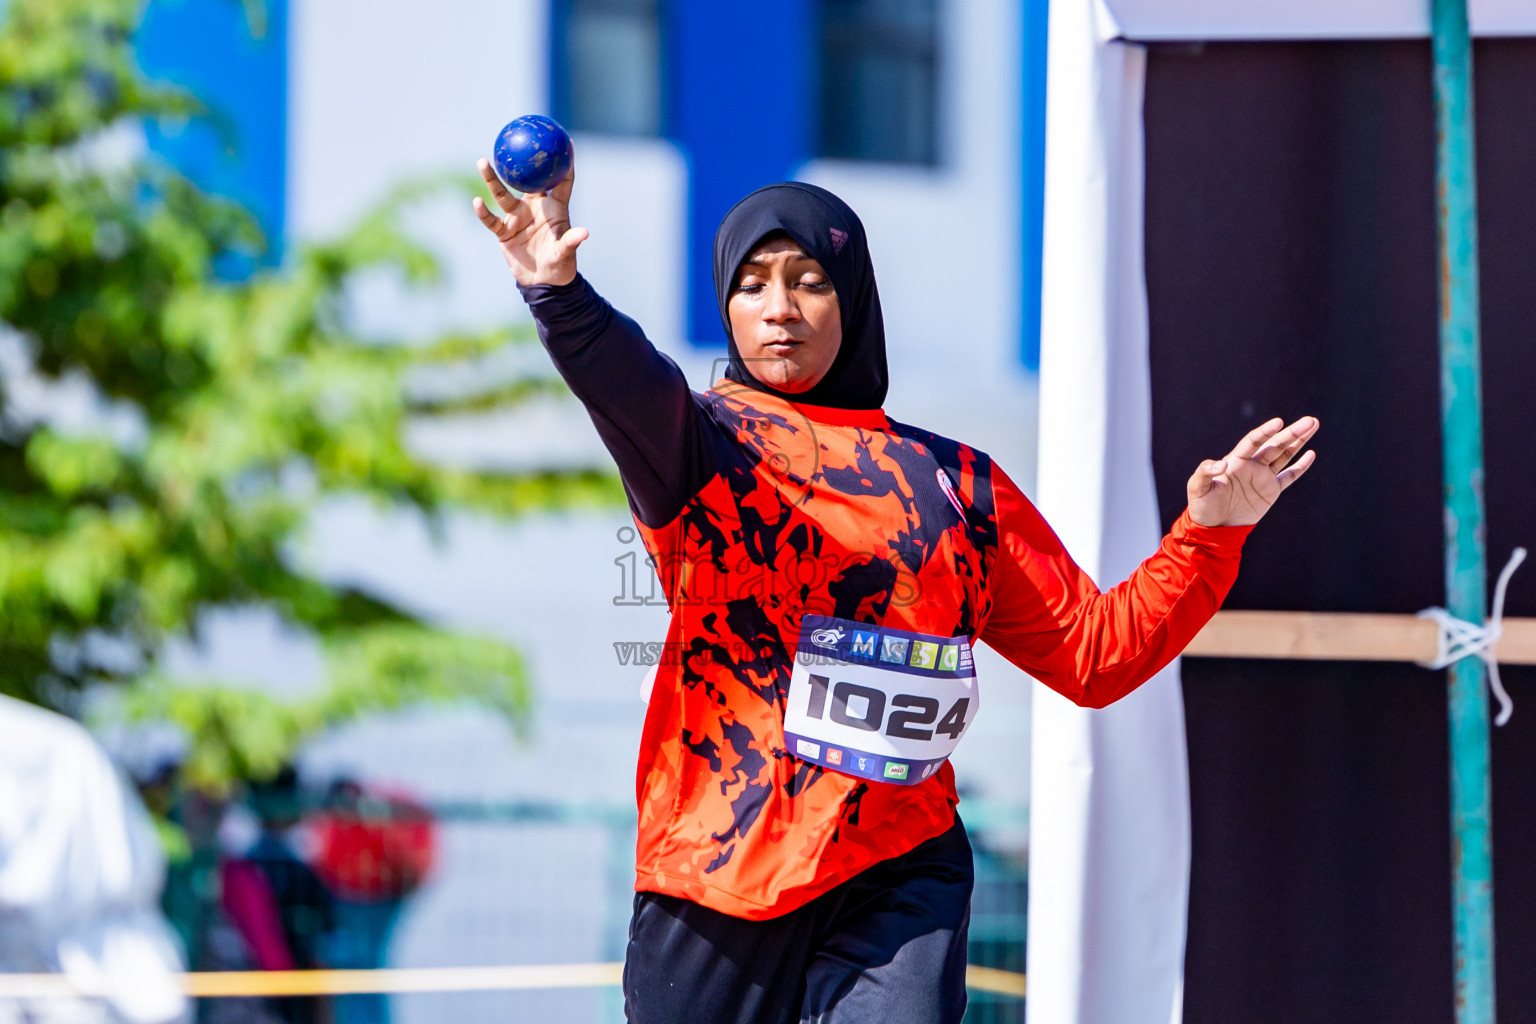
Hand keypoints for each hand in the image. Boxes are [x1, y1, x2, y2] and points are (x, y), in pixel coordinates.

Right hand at [472, 151, 586, 287]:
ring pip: (502, 194)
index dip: (565, 161)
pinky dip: (484, 213)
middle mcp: (534, 208)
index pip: (561, 181)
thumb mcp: (566, 253)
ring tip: (482, 161)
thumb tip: (584, 233)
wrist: (543, 283)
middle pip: (525, 180)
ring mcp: (517, 218)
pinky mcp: (504, 232)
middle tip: (513, 142)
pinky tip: (476, 202)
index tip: (565, 140)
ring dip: (492, 179)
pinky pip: (492, 220)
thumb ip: (571, 241)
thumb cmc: (560, 264)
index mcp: (554, 208)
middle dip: (519, 162)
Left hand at [1186, 416, 1317, 527]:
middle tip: (1310, 420)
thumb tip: (1223, 463)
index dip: (1266, 431)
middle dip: (1292, 432)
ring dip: (1299, 441)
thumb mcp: (1197, 487)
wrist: (1213, 527)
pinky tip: (1311, 454)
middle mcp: (1252, 465)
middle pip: (1275, 444)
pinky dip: (1300, 466)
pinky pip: (1289, 476)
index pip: (1254, 441)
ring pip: (1285, 455)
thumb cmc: (1201, 505)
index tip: (1279, 422)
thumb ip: (1206, 471)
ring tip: (1313, 425)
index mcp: (1235, 460)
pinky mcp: (1271, 491)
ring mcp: (1263, 477)